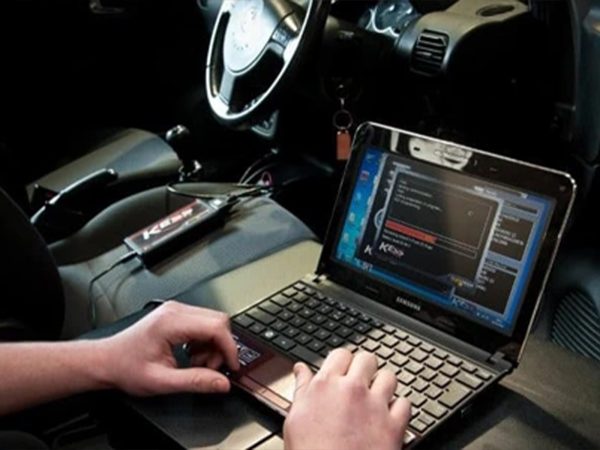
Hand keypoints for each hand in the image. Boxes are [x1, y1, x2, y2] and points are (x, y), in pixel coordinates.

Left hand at [100, 301, 238, 395]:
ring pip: (213, 322)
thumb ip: (195, 381)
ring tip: (196, 363)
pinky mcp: (177, 315)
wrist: (107, 361)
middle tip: (209, 368)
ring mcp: (176, 310)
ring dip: (212, 346)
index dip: (229, 348)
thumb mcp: (161, 382)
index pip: (216, 327)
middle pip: (218, 322)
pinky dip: (204, 342)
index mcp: (171, 322)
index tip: (231, 366)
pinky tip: (191, 355)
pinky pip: (204, 324)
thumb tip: (221, 383)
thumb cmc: (126, 368)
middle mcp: (176, 310)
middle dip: (220, 348)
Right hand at [284, 349, 410, 449]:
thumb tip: (300, 369)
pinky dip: (399, 408)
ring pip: (389, 376)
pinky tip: (389, 415)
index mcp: (326, 385)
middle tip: (360, 381)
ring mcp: (375, 406)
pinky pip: (405, 403)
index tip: (343, 369)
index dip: (342, 361)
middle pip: (367, 359)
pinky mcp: (394, 425)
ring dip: (383, 384)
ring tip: (377, 396)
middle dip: (365, 367)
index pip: (340, 354)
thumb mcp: (295, 418)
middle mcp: (352, 390)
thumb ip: (302, 388)